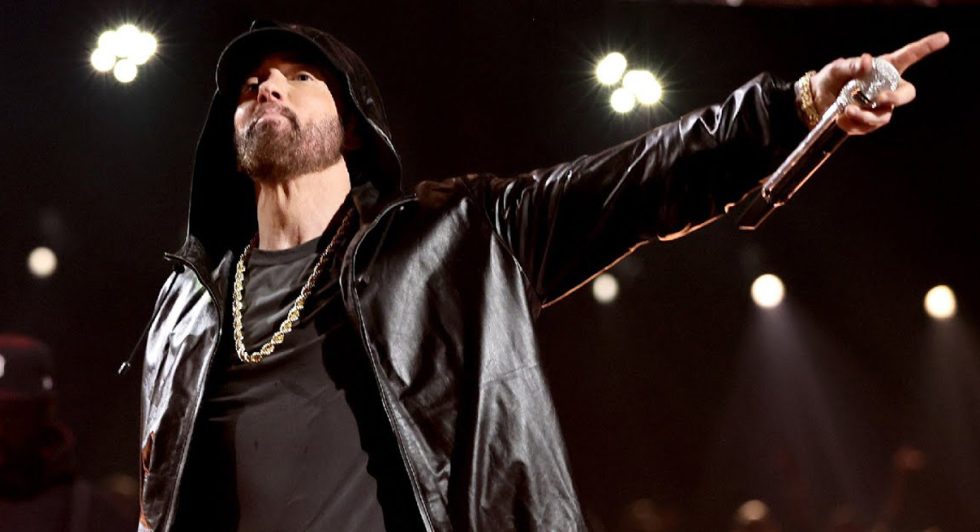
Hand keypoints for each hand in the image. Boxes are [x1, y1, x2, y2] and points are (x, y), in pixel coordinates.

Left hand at [810, 32, 948, 134]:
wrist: (815, 100)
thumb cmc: (831, 78)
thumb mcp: (838, 69)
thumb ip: (852, 66)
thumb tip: (867, 60)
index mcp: (884, 69)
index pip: (909, 56)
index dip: (926, 47)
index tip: (943, 38)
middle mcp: (887, 88)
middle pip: (906, 94)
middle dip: (897, 98)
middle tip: (881, 98)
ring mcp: (879, 107)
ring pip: (884, 116)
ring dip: (867, 115)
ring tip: (848, 110)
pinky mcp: (868, 123)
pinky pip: (867, 127)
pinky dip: (854, 124)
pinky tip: (841, 118)